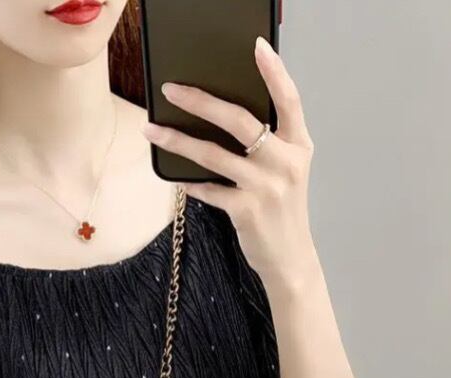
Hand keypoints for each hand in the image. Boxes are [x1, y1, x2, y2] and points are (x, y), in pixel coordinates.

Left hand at [141, 36, 318, 289]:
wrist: (290, 257)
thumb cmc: (282, 210)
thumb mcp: (286, 172)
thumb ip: (268, 146)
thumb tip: (222, 119)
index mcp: (298, 146)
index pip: (289, 100)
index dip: (274, 72)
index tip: (256, 47)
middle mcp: (285, 162)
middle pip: (240, 120)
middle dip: (201, 101)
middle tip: (171, 89)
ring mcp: (266, 187)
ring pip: (213, 154)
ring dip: (177, 141)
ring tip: (152, 129)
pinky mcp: (246, 210)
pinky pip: (209, 190)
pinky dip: (190, 183)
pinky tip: (176, 178)